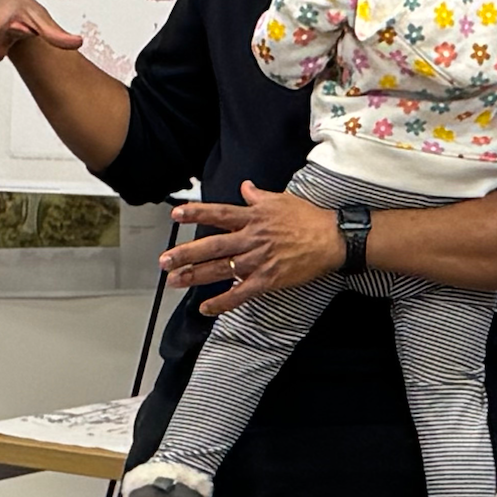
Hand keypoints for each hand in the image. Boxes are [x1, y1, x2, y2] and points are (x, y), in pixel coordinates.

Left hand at [159, 181, 345, 315]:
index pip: (219, 213)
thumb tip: (244, 187)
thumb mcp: (281, 200)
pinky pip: (241, 294)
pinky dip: (223, 302)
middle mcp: (251, 238)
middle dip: (186, 253)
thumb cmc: (308, 218)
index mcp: (253, 217)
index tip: (175, 214)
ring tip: (174, 281)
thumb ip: (258, 196)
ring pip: (221, 270)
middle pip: (213, 246)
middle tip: (164, 260)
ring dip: (196, 276)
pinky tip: (205, 308)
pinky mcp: (268, 280)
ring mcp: (259, 261)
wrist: (332, 239)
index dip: (196, 213)